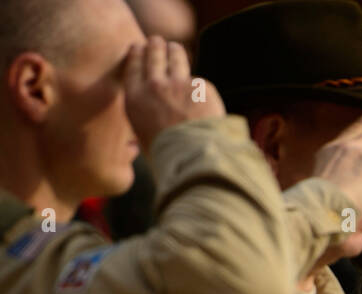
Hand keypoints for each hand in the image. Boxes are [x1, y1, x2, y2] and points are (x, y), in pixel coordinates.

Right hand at [125, 37, 224, 152]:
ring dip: (175, 51)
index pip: (133, 67)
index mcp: (135, 98)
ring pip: (176, 58)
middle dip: (154, 46)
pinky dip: (200, 88)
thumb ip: (145, 121)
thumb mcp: (144, 138)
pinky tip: (202, 95)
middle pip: (153, 56)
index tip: (137, 47)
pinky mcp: (201, 87)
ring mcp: (178, 84)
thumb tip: (141, 134)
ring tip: (175, 48)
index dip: (136, 55)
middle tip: (156, 41)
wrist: (194, 157)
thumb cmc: (167, 156)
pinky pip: (200, 83)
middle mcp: (154, 85)